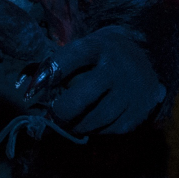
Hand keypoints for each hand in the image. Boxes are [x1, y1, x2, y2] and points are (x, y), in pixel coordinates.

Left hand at [43, 27, 165, 135]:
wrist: (147, 65)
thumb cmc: (103, 58)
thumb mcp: (88, 49)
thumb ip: (63, 64)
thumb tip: (31, 87)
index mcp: (99, 47)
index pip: (71, 57)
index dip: (51, 73)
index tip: (35, 88)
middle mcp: (116, 68)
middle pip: (81, 97)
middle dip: (61, 110)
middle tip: (53, 114)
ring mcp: (128, 93)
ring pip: (92, 119)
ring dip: (75, 124)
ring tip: (70, 120)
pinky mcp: (135, 115)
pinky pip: (106, 130)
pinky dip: (94, 129)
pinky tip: (91, 121)